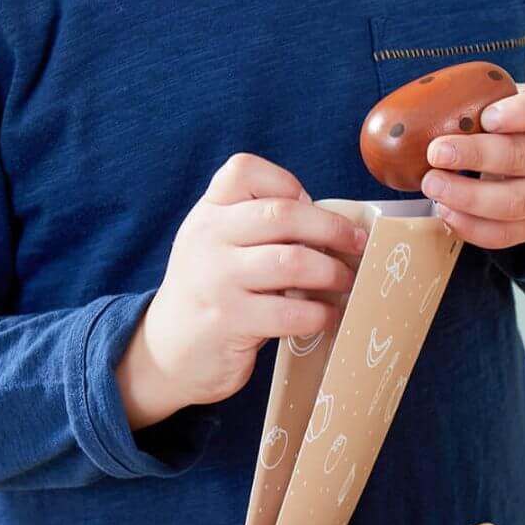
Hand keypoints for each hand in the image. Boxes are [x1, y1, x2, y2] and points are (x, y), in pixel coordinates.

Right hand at [118, 153, 368, 427]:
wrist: (167, 353)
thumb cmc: (212, 295)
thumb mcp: (218, 247)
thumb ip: (257, 228)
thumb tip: (332, 225)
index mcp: (207, 213)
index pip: (244, 170)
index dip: (287, 182)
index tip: (310, 205)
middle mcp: (206, 238)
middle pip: (281, 214)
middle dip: (331, 228)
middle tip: (357, 245)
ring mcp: (215, 280)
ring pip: (291, 262)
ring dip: (331, 273)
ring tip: (346, 283)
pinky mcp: (228, 321)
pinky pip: (289, 312)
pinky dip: (319, 314)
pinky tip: (327, 316)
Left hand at [419, 81, 524, 249]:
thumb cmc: (521, 128)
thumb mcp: (513, 101)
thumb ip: (484, 98)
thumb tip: (424, 109)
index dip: (521, 113)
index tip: (487, 117)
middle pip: (521, 157)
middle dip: (475, 156)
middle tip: (436, 152)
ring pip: (512, 202)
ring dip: (467, 197)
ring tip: (432, 184)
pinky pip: (503, 234)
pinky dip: (470, 226)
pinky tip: (445, 210)